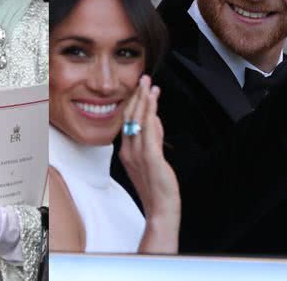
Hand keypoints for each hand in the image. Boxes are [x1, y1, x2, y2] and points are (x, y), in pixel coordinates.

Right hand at [119, 75, 180, 220]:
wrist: (160, 210)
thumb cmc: (157, 187)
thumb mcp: (152, 159)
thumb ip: (153, 139)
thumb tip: (155, 120)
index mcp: (126, 152)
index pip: (127, 122)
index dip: (133, 103)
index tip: (140, 88)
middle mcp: (128, 151)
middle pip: (130, 117)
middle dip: (137, 96)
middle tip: (144, 78)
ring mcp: (138, 154)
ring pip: (138, 120)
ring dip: (144, 99)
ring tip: (149, 83)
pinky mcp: (150, 157)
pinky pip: (148, 130)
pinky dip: (150, 112)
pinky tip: (153, 100)